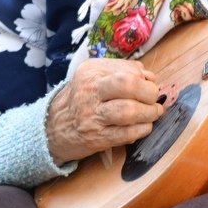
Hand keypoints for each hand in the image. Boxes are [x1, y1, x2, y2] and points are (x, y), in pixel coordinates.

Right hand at [46, 58, 163, 165]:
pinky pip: (126, 134)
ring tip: (154, 113)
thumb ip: (122, 72)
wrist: (52, 127)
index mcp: (91, 72)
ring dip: (149, 113)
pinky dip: (142, 130)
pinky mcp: (96, 138)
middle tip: (154, 98)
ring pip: (129, 111)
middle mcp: (90, 91)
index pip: (126, 69)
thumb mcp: (94, 77)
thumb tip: (149, 77)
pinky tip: (145, 126)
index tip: (149, 83)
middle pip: (127, 85)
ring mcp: (92, 116)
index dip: (144, 77)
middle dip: (149, 92)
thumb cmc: (81, 99)